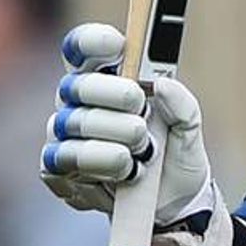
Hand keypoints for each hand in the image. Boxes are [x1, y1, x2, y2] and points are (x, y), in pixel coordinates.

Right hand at [39, 24, 214, 227]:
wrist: (171, 203)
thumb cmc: (174, 152)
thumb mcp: (190, 126)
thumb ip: (182, 102)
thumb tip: (161, 85)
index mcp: (105, 78)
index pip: (83, 48)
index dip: (94, 42)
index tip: (119, 47)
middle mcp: (76, 102)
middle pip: (78, 85)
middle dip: (116, 95)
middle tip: (141, 110)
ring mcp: (63, 136)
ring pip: (73, 124)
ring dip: (116, 137)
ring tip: (144, 150)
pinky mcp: (55, 171)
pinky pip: (64, 161)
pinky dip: (103, 166)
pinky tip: (127, 172)